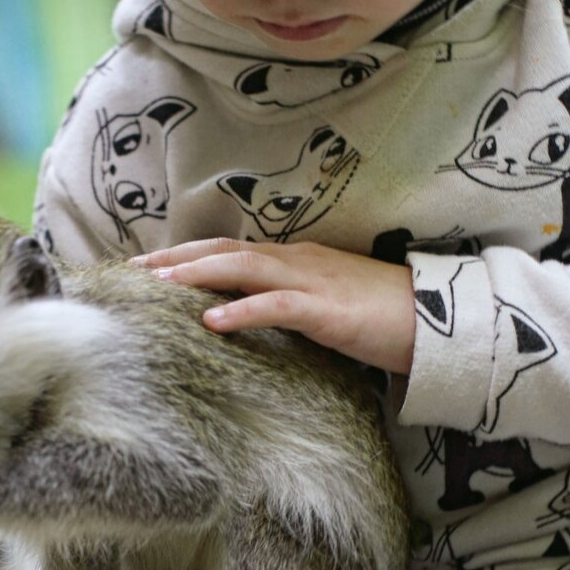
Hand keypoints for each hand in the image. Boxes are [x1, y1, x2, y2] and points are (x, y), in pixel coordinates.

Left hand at [133, 239, 415, 373]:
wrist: (436, 318)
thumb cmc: (382, 315)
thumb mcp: (326, 303)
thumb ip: (289, 301)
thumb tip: (249, 312)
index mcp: (295, 258)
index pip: (231, 249)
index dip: (188, 253)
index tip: (149, 265)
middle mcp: (297, 260)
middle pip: (226, 251)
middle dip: (177, 258)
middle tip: (134, 271)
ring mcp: (311, 281)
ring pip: (243, 269)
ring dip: (196, 274)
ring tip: (156, 285)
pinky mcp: (326, 309)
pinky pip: (275, 306)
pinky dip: (240, 310)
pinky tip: (210, 320)